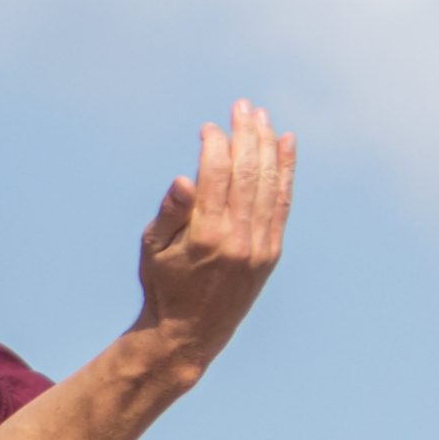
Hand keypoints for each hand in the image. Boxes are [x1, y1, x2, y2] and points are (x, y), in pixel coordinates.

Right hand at [133, 99, 295, 378]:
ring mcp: (259, 246)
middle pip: (248, 171)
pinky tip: (285, 144)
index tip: (208, 127)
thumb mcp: (153, 249)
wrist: (190, 333)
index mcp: (205, 235)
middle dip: (246, 134)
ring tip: (261, 117)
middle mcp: (238, 238)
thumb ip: (170, 212)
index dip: (214, 144)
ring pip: (268, 183)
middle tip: (242, 106)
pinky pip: (281, 203)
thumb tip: (184, 180)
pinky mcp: (271, 252)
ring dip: (266, 145)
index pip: (215, 175)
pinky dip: (285, 171)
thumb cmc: (164, 285)